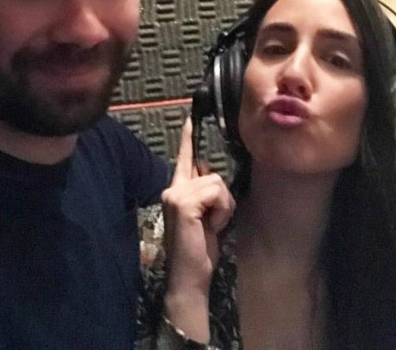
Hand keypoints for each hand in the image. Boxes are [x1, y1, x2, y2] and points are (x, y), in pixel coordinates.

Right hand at [161, 118, 234, 341]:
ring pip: (217, 183)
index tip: (190, 119)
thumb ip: (204, 194)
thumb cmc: (199, 248)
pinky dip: (221, 211)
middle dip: (222, 199)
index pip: (184, 159)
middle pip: (213, 173)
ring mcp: (176, 193)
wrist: (189, 275)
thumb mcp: (205, 216)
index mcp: (177, 189)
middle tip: (211, 222)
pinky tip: (210, 227)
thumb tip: (211, 176)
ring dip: (223, 207)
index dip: (188, 139)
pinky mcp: (184, 202)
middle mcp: (173, 187)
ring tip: (210, 225)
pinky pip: (216, 193)